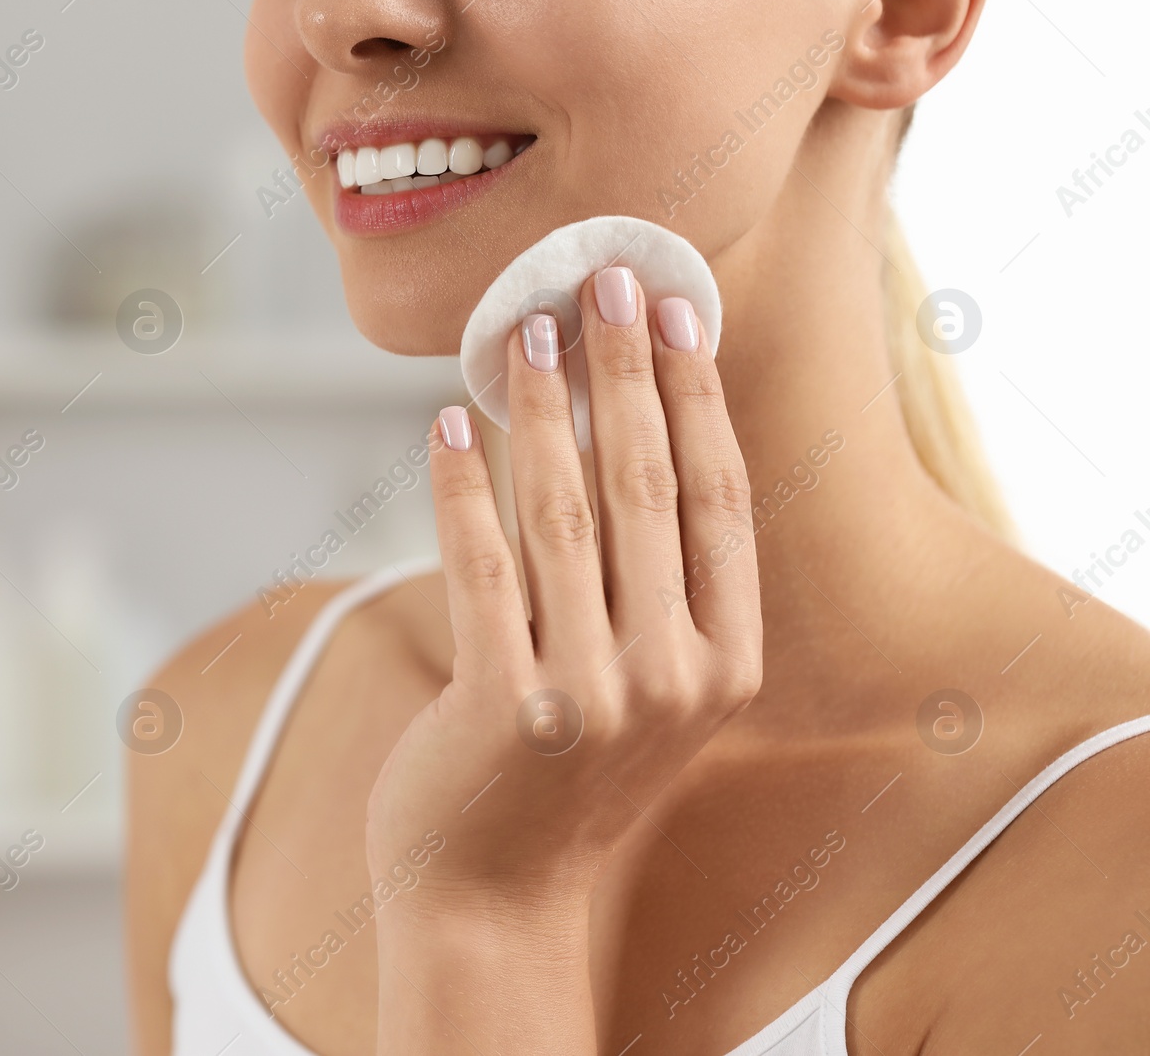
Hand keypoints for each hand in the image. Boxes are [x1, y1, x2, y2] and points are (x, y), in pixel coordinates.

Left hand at [367, 267, 762, 916]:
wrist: (495, 897)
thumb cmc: (570, 779)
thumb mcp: (650, 692)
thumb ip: (660, 590)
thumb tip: (627, 436)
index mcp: (728, 665)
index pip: (723, 499)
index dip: (697, 396)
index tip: (676, 311)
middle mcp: (676, 677)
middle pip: (648, 484)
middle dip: (623, 367)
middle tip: (602, 277)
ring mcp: (593, 693)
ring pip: (562, 508)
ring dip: (541, 403)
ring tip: (523, 329)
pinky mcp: (506, 704)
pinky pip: (479, 561)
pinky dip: (460, 481)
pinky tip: (447, 424)